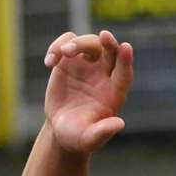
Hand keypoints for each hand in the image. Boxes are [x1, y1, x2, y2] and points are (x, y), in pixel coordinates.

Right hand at [43, 30, 133, 153]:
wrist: (62, 129)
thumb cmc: (79, 137)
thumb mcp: (89, 139)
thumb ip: (103, 132)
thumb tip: (119, 124)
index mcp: (114, 93)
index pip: (124, 74)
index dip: (126, 61)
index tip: (126, 47)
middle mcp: (104, 75)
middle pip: (110, 51)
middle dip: (109, 42)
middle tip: (104, 36)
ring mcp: (87, 65)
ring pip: (89, 42)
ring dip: (78, 43)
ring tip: (63, 54)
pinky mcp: (69, 61)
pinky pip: (67, 42)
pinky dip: (57, 47)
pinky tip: (49, 63)